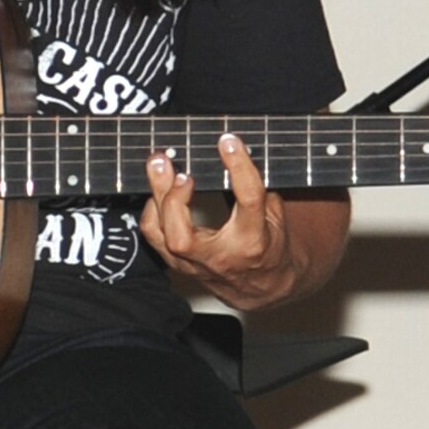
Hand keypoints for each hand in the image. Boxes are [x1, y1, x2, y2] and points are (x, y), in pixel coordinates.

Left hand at [140, 134, 300, 310]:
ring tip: (159, 167)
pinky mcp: (179, 264)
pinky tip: (159, 190)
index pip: (247, 200)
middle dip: (173, 197)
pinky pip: (154, 236)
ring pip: (162, 236)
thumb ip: (257, 188)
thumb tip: (235, 152)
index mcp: (253, 241)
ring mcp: (194, 264)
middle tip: (174, 166)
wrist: (262, 287)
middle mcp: (220, 256)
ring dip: (156, 197)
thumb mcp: (276, 217)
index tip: (229, 142)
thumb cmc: (269, 247)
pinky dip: (152, 209)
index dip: (238, 167)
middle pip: (182, 236)